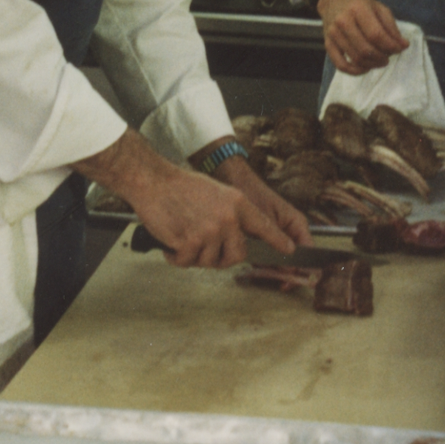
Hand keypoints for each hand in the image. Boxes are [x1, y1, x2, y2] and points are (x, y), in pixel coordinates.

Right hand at [75, 129, 297, 269]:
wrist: (153, 181)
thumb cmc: (179, 186)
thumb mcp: (216, 193)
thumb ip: (230, 214)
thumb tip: (237, 238)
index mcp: (237, 202)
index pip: (264, 226)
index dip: (277, 240)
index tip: (290, 250)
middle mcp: (229, 217)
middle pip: (237, 255)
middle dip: (221, 257)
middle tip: (202, 246)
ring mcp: (211, 231)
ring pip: (210, 261)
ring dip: (194, 255)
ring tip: (182, 234)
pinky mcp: (191, 242)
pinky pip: (187, 262)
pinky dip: (176, 257)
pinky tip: (170, 240)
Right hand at [317, 0, 408, 74]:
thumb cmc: (360, 3)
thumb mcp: (379, 8)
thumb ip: (391, 27)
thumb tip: (403, 46)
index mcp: (358, 9)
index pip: (376, 35)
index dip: (390, 46)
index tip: (399, 49)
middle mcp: (343, 21)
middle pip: (365, 49)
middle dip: (381, 58)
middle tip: (387, 58)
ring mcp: (333, 34)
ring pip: (355, 58)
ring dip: (371, 64)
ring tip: (379, 61)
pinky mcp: (327, 43)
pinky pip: (340, 65)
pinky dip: (355, 71)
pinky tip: (365, 68)